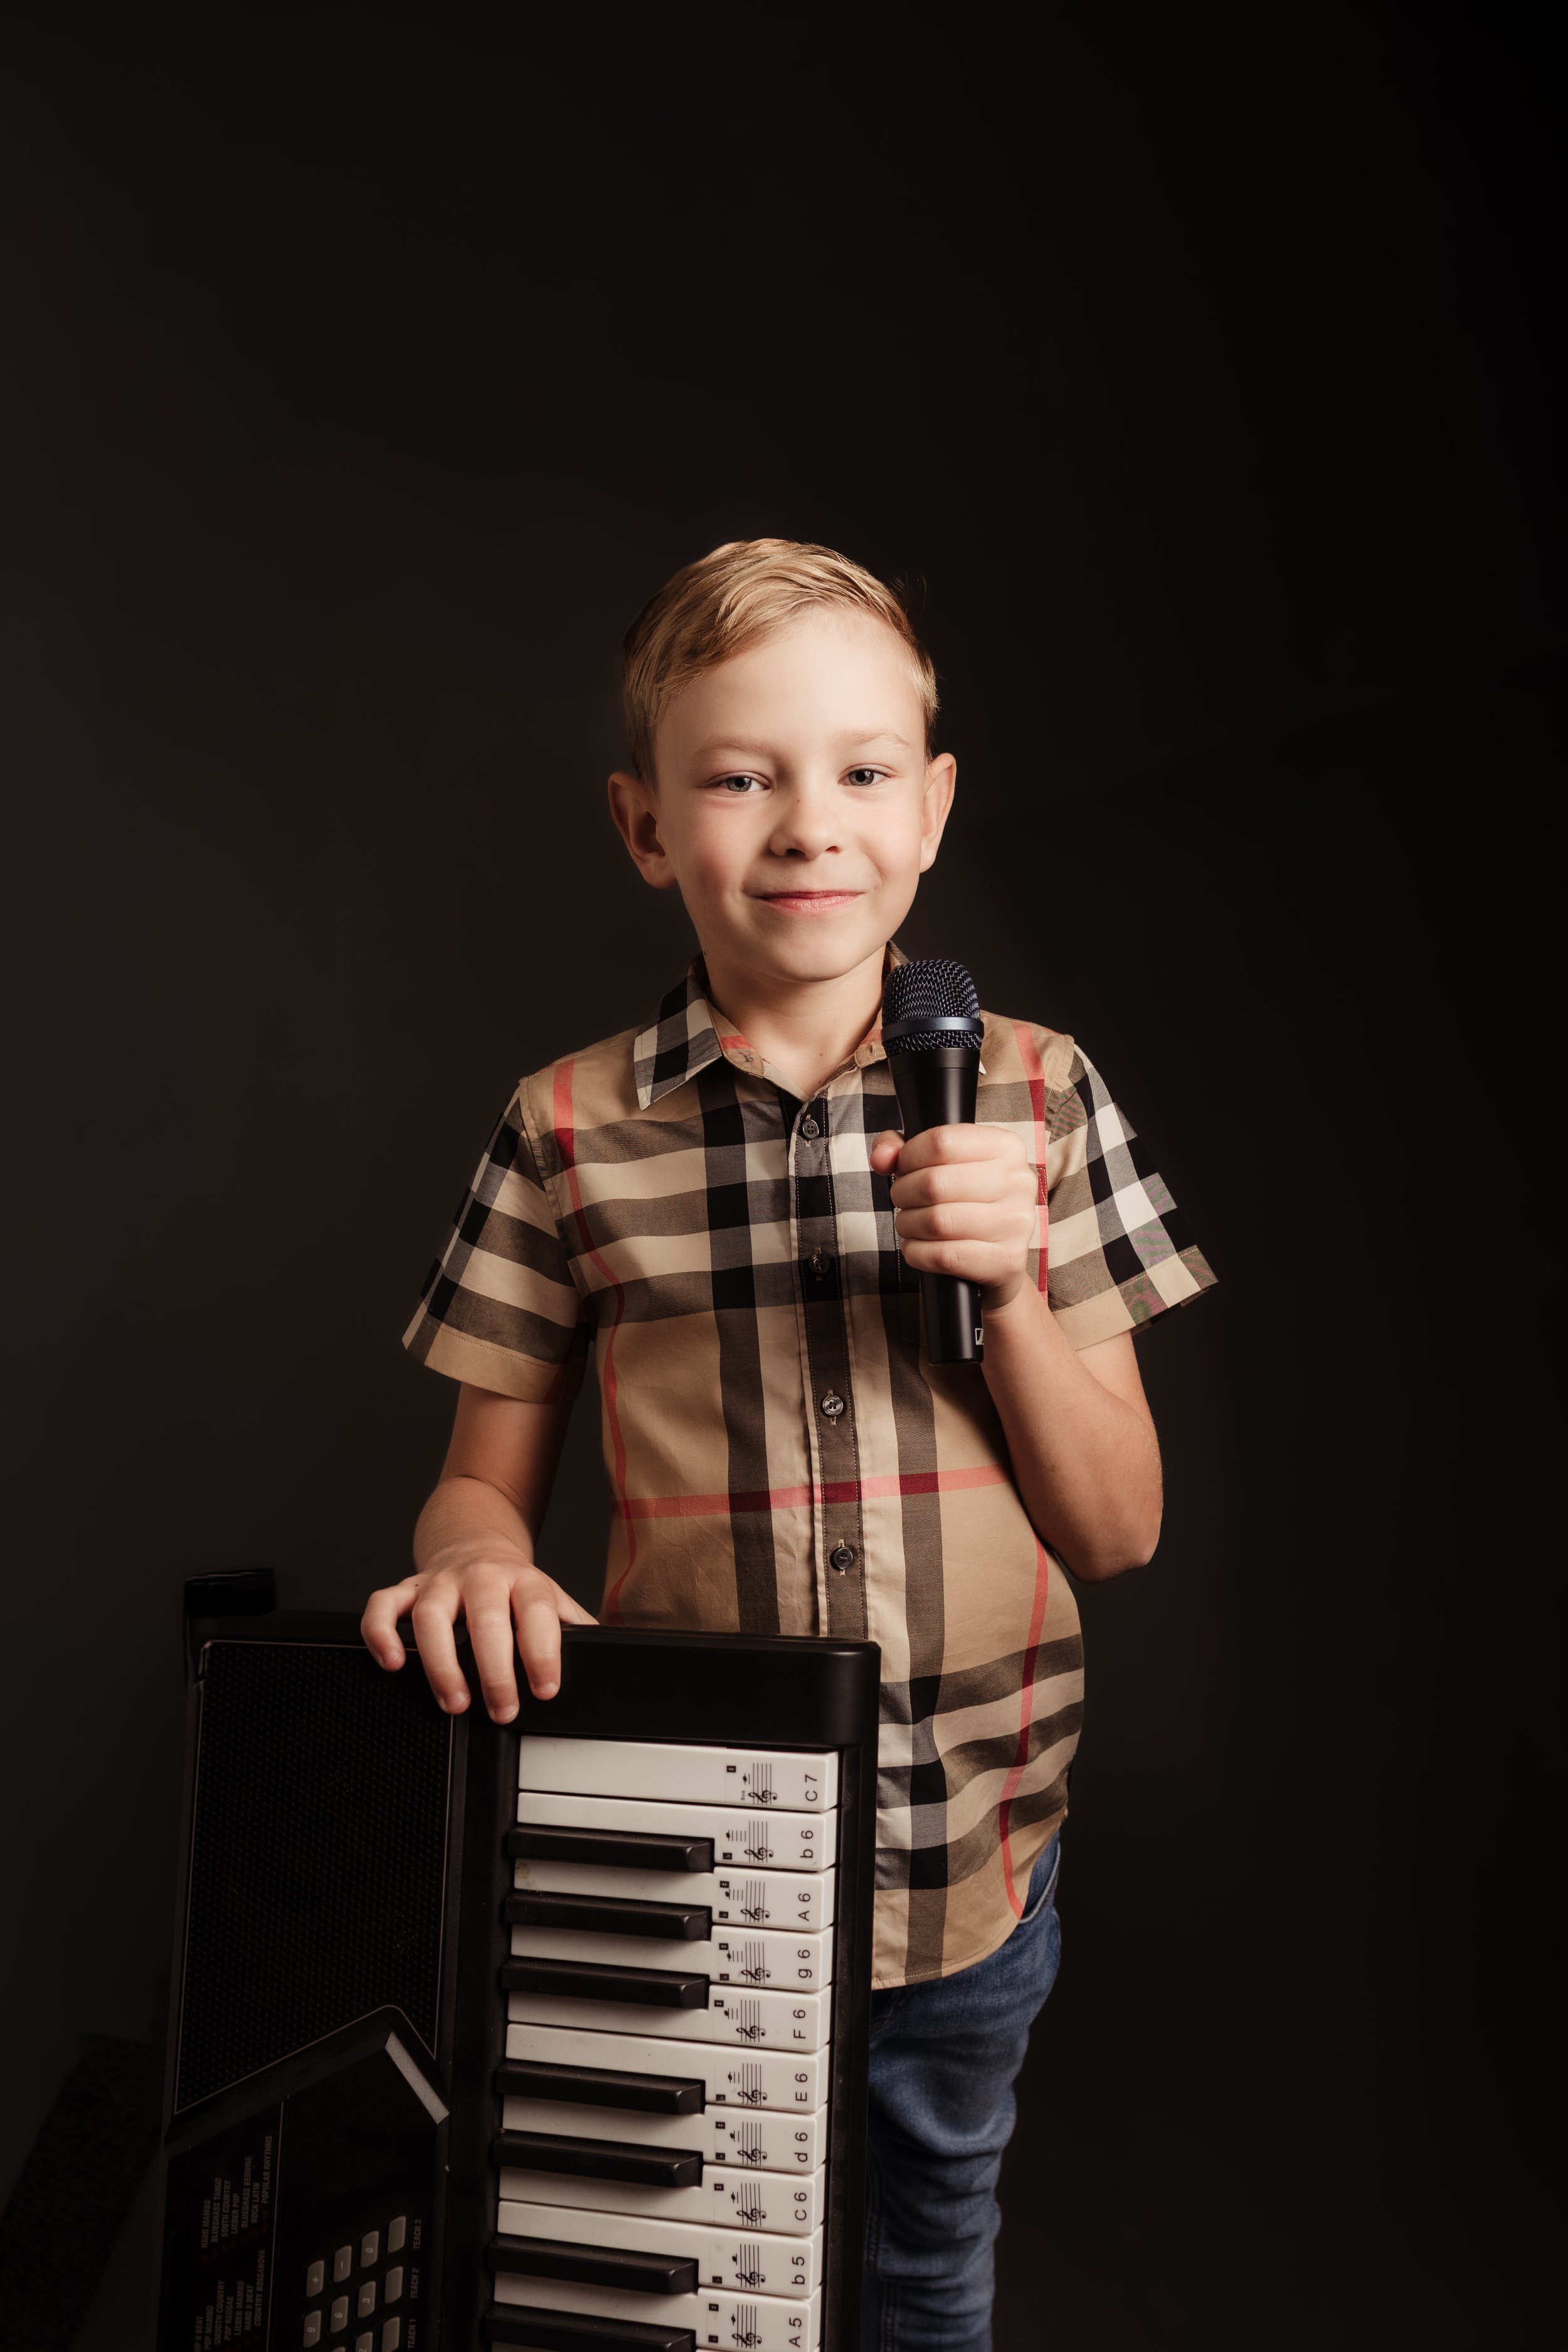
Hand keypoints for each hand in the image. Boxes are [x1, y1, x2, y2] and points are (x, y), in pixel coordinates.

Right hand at [361, 1538, 596, 1722]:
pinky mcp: (406, 1588)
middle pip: (485, 1618)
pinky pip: (383, 1605)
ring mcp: (440, 1582)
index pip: (536, 1611)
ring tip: (454, 1701)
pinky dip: (382, 1633)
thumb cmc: (516, 1587)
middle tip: (502, 1708)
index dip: (541, 1651)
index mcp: (524, 1581)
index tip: (544, 1689)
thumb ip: (577, 1628)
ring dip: (441, 1662)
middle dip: (494, 1669)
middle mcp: (481, 1577)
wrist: (475, 1539)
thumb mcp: (553, 1600)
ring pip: (431, 1615)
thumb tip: (608, 1660)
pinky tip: (395, 1663)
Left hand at [868, 1123, 1039, 1311]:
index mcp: (1006, 1146)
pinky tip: (919, 1247)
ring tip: (910, 1223)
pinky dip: (918, 1253)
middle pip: (935, 1183)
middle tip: (902, 1201)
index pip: (941, 1141)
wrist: (997, 1256)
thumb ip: (900, 1149)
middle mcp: (1019, 1181)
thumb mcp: (936, 1163)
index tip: (904, 1168)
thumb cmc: (964, 1201)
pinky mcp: (1007, 1260)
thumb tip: (881, 1158)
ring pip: (937, 1222)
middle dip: (903, 1194)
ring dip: (908, 1225)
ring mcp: (1017, 1223)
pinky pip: (944, 1256)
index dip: (908, 1157)